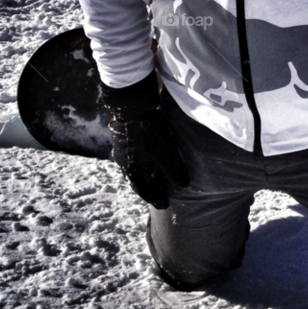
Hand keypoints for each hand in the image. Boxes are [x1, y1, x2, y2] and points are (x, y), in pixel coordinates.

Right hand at [102, 73, 189, 209]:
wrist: (131, 104)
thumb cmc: (149, 131)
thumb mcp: (166, 152)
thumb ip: (175, 169)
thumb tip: (184, 184)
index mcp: (132, 169)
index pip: (143, 189)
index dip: (155, 197)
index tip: (165, 205)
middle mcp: (124, 161)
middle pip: (138, 179)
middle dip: (149, 187)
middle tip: (161, 193)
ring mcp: (122, 148)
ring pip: (135, 167)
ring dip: (146, 174)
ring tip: (157, 176)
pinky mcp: (125, 136)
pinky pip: (134, 155)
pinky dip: (144, 162)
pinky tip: (151, 156)